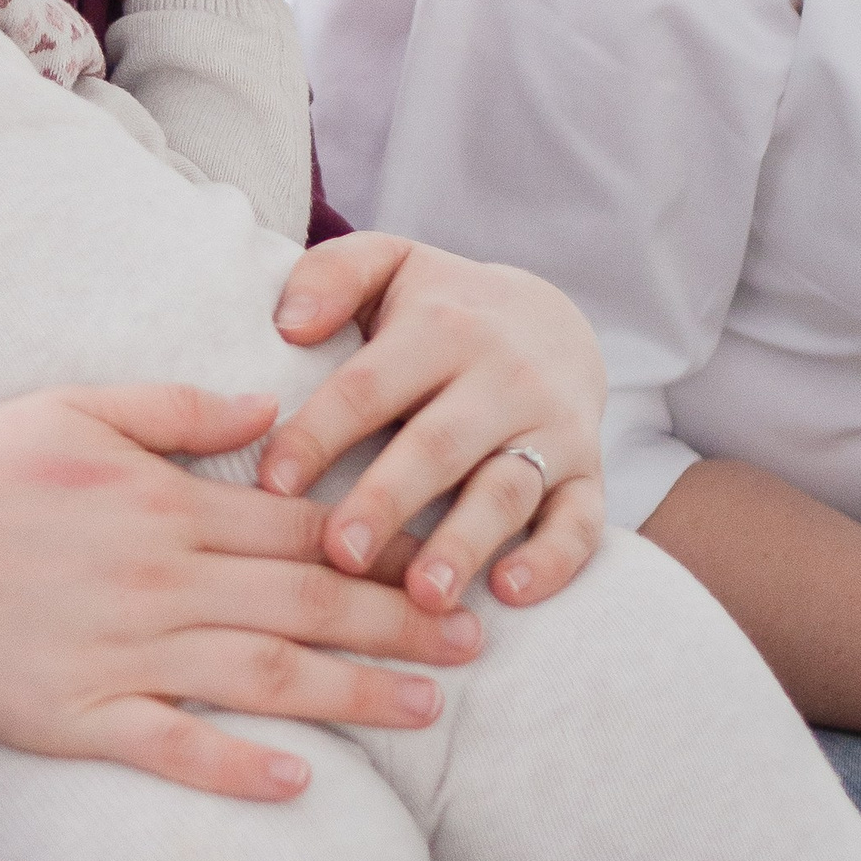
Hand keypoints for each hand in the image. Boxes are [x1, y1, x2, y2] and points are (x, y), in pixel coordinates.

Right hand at [0, 385, 482, 801]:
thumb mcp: (71, 408)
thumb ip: (176, 409)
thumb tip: (269, 411)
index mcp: (161, 503)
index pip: (297, 530)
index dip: (382, 548)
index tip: (450, 561)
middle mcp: (156, 580)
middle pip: (304, 607)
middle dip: (400, 625)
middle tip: (479, 647)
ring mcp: (118, 654)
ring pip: (262, 678)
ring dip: (355, 695)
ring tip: (429, 710)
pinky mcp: (74, 716)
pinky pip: (171, 747)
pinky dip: (238, 766)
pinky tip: (301, 783)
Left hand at [260, 234, 608, 611]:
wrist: (552, 319)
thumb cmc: (440, 305)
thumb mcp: (388, 264)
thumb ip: (332, 275)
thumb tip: (288, 323)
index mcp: (440, 327)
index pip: (369, 385)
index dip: (320, 434)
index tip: (272, 483)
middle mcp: (502, 377)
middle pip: (439, 444)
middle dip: (388, 501)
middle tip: (339, 554)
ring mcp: (551, 428)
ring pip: (507, 490)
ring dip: (464, 544)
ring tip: (421, 596)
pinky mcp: (588, 472)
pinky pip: (582, 522)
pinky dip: (552, 560)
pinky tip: (509, 594)